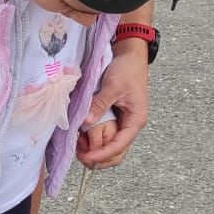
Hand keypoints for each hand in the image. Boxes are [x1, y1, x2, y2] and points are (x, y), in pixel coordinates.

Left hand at [77, 44, 149, 167]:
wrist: (131, 56)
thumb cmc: (127, 69)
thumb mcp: (113, 86)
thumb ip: (100, 104)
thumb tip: (86, 121)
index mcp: (135, 120)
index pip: (119, 146)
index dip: (102, 154)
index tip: (86, 157)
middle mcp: (131, 125)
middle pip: (117, 153)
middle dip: (99, 158)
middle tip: (79, 156)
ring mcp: (123, 123)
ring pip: (111, 147)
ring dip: (96, 150)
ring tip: (78, 147)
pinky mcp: (116, 118)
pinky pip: (106, 136)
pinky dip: (95, 140)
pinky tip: (82, 138)